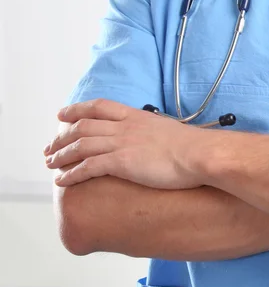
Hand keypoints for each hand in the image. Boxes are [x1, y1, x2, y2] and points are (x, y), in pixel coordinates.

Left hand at [44, 100, 206, 188]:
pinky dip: (71, 173)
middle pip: (83, 127)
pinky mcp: (122, 163)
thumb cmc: (194, 147)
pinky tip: (62, 180)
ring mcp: (122, 143)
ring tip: (50, 164)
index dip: (77, 110)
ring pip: (81, 146)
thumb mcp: (171, 131)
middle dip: (62, 137)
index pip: (99, 106)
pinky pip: (88, 167)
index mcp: (136, 116)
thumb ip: (155, 132)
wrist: (201, 155)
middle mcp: (125, 127)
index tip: (63, 115)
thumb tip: (155, 140)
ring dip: (61, 156)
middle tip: (49, 149)